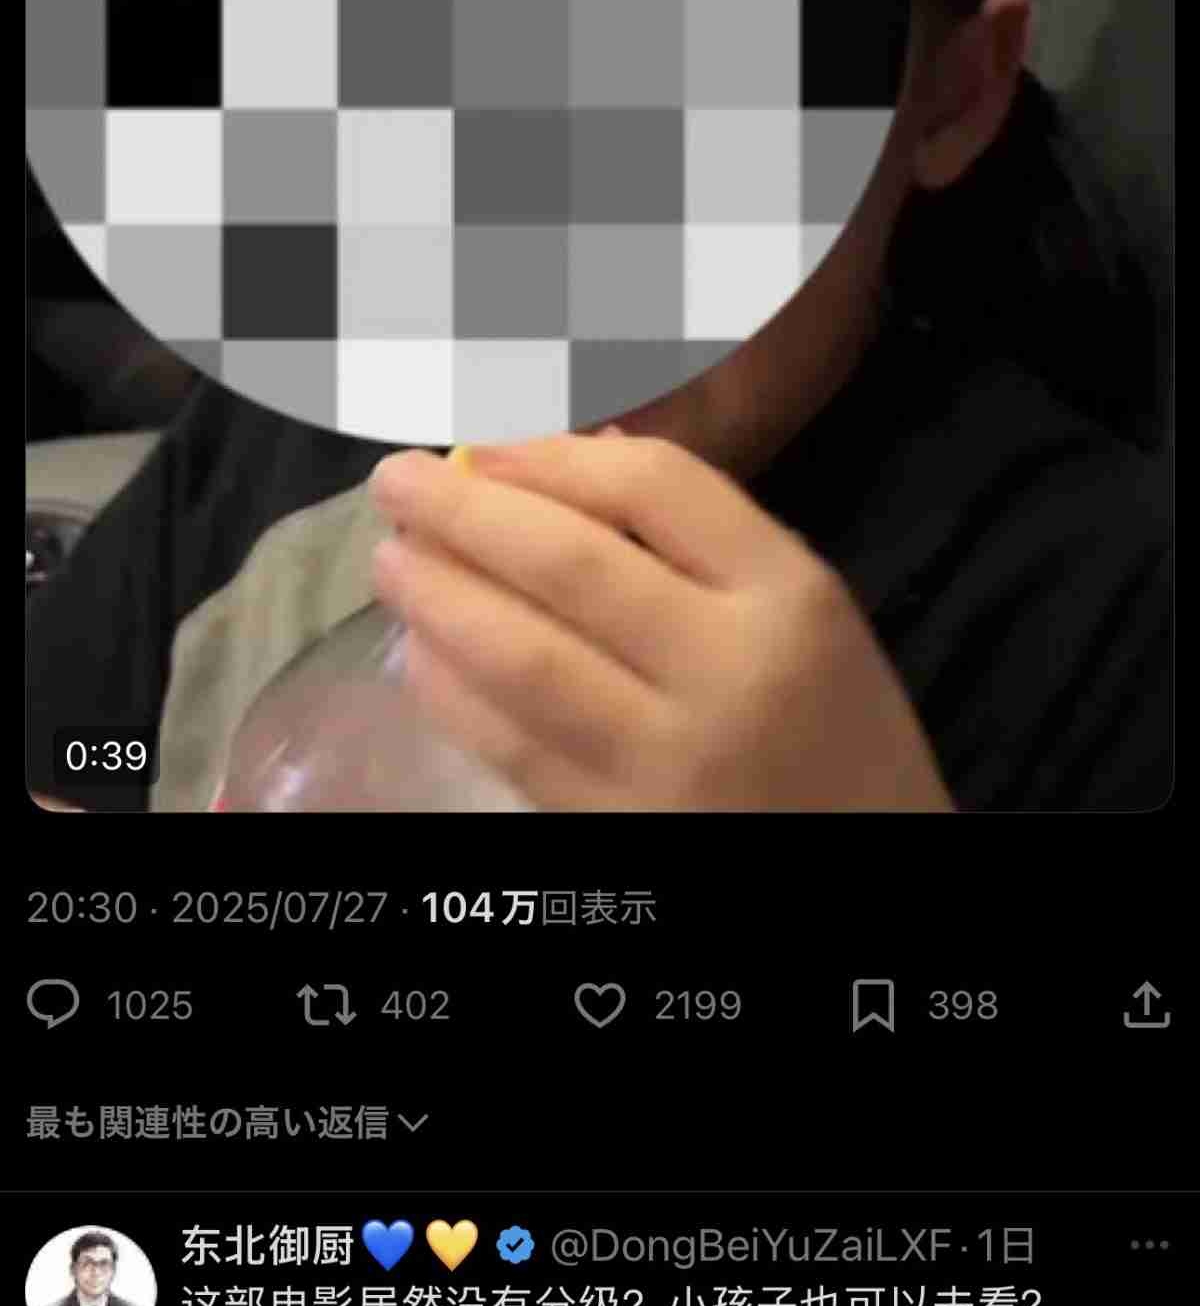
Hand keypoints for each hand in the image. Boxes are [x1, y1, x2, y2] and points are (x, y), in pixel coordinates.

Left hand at [369, 436, 953, 812]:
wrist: (867, 863)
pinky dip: (452, 694)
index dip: (551, 455)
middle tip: (395, 480)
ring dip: (439, 600)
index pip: (655, 488)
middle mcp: (728, 672)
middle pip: (573, 567)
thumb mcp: (806, 610)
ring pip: (525, 661)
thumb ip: (699, 534)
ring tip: (390, 561)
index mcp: (786, 595)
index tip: (481, 443)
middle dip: (465, 513)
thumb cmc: (832, 723)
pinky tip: (418, 653)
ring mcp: (668, 761)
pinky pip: (513, 749)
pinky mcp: (620, 831)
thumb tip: (559, 454)